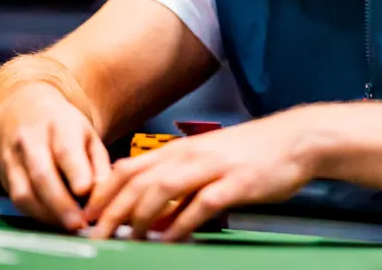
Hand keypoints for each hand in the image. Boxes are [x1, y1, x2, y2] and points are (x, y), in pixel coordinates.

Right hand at [0, 82, 110, 230]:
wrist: (19, 110)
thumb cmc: (64, 127)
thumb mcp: (88, 135)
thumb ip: (98, 164)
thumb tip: (104, 195)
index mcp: (59, 123)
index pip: (65, 149)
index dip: (75, 171)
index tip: (86, 192)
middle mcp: (31, 139)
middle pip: (42, 174)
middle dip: (61, 204)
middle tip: (78, 224)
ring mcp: (12, 157)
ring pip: (25, 192)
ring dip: (47, 215)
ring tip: (68, 227)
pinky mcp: (2, 174)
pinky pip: (16, 199)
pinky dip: (35, 214)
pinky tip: (52, 221)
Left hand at [83, 109, 318, 241]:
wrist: (295, 140)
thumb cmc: (251, 154)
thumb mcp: (208, 161)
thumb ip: (179, 181)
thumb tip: (151, 212)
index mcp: (180, 150)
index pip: (127, 168)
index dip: (102, 193)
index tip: (86, 217)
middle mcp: (190, 155)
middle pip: (137, 180)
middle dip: (110, 209)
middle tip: (93, 235)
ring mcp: (212, 168)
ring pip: (162, 189)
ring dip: (139, 216)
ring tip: (125, 240)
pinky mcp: (235, 183)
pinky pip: (201, 205)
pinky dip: (181, 224)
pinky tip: (171, 241)